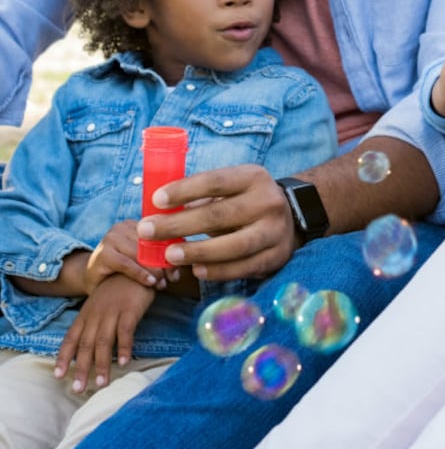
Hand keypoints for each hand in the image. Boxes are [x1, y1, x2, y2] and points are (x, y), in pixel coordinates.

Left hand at [55, 274, 155, 392]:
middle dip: (81, 368)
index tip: (59, 376)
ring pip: (103, 342)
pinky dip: (124, 347)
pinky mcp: (130, 309)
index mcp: (87, 314)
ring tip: (102, 383)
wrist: (138, 265)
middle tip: (78, 389)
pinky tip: (125, 362)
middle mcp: (96, 315)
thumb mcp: (100, 303)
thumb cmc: (120, 288)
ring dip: (102, 364)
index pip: (71, 338)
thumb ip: (94, 322)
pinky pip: (125, 331)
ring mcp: (113, 312)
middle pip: (85, 345)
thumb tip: (88, 347)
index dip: (64, 357)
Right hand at [84, 219, 171, 293]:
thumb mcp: (142, 258)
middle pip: (151, 243)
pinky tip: (150, 282)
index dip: (171, 251)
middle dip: (164, 262)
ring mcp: (111, 238)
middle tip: (172, 279)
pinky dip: (140, 274)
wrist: (92, 278)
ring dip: (154, 270)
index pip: (159, 234)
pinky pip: (127, 263)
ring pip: (141, 254)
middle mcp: (122, 226)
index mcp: (135, 223)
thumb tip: (186, 260)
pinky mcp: (103, 253)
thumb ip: (160, 255)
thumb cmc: (123, 269)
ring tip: (162, 284)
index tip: (179, 269)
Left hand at [138, 164, 294, 281]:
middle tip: (147, 230)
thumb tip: (161, 210)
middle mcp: (268, 202)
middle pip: (220, 215)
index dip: (185, 190)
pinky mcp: (276, 256)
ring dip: (198, 251)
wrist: (292, 217)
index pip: (216, 181)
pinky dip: (219, 271)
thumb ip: (203, 197)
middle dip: (180, 224)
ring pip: (235, 245)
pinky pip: (245, 267)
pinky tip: (197, 270)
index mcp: (254, 177)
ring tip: (170, 254)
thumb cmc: (247, 201)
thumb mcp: (233, 188)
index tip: (156, 199)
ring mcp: (275, 231)